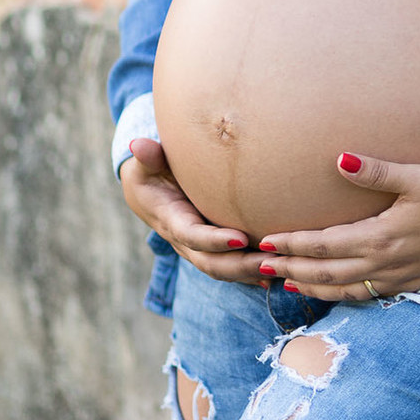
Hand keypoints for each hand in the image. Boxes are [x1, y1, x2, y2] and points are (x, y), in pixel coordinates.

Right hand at [120, 138, 265, 282]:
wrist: (149, 195)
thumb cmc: (151, 172)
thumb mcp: (146, 164)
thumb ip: (148, 156)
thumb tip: (138, 145)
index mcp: (170, 220)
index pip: (192, 235)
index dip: (214, 240)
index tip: (241, 238)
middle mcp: (184, 242)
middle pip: (211, 262)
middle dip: (241, 265)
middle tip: (272, 261)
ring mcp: (198, 250)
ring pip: (224, 271)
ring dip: (252, 273)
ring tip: (281, 269)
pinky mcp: (211, 251)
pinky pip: (232, 269)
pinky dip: (253, 274)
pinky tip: (279, 274)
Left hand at [257, 151, 419, 301]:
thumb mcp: (417, 177)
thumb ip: (375, 172)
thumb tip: (337, 160)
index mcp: (381, 237)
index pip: (324, 244)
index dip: (293, 244)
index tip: (266, 241)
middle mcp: (385, 263)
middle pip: (326, 272)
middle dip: (291, 269)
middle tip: (259, 266)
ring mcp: (398, 278)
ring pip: (343, 289)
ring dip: (311, 286)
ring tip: (285, 282)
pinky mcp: (410, 284)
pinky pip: (366, 295)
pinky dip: (340, 295)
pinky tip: (329, 290)